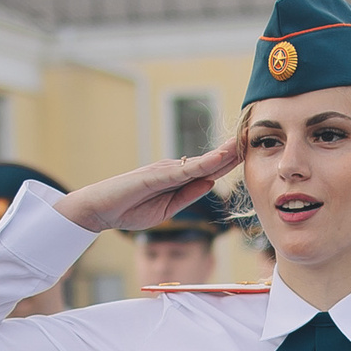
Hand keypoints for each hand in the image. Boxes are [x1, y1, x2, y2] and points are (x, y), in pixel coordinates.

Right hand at [53, 141, 242, 234]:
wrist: (99, 210)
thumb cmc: (129, 211)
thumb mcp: (167, 209)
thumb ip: (188, 195)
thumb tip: (211, 182)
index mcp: (176, 179)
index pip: (207, 170)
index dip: (227, 163)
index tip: (247, 155)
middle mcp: (171, 170)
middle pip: (207, 162)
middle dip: (229, 153)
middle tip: (251, 140)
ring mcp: (163, 171)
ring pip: (198, 163)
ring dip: (220, 155)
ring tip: (240, 145)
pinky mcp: (154, 176)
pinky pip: (182, 171)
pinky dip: (200, 165)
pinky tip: (216, 160)